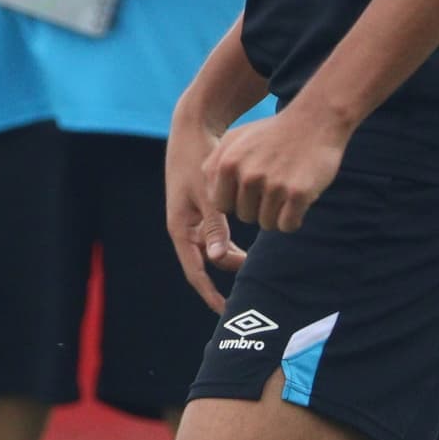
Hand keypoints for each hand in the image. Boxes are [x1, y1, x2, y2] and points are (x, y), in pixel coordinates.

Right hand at [163, 104, 245, 311]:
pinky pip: (218, 233)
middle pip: (208, 261)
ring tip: (258, 265)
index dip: (210, 293)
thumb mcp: (207, 192)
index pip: (194, 271)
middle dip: (228, 274)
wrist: (192, 127)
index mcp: (180, 227)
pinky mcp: (202, 208)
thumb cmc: (198, 157)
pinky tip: (254, 243)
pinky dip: (233, 240)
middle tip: (255, 286)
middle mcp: (184, 227)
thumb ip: (215, 225)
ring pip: (215, 248)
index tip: (226, 312)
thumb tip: (217, 259)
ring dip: (233, 257)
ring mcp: (193, 218)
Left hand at [200, 104, 348, 236]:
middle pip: (245, 217)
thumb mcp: (236, 138)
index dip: (237, 202)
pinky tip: (299, 201)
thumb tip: (204, 190)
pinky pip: (288, 225)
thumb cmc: (274, 132)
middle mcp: (247, 175)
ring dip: (278, 214)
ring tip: (287, 192)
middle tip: (275, 188)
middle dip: (259, 208)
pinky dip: (293, 219)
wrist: (315, 119)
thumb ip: (215, 163)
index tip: (252, 190)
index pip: (222, 206)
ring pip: (267, 224)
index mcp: (228, 164)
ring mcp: (273, 185)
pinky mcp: (298, 193)